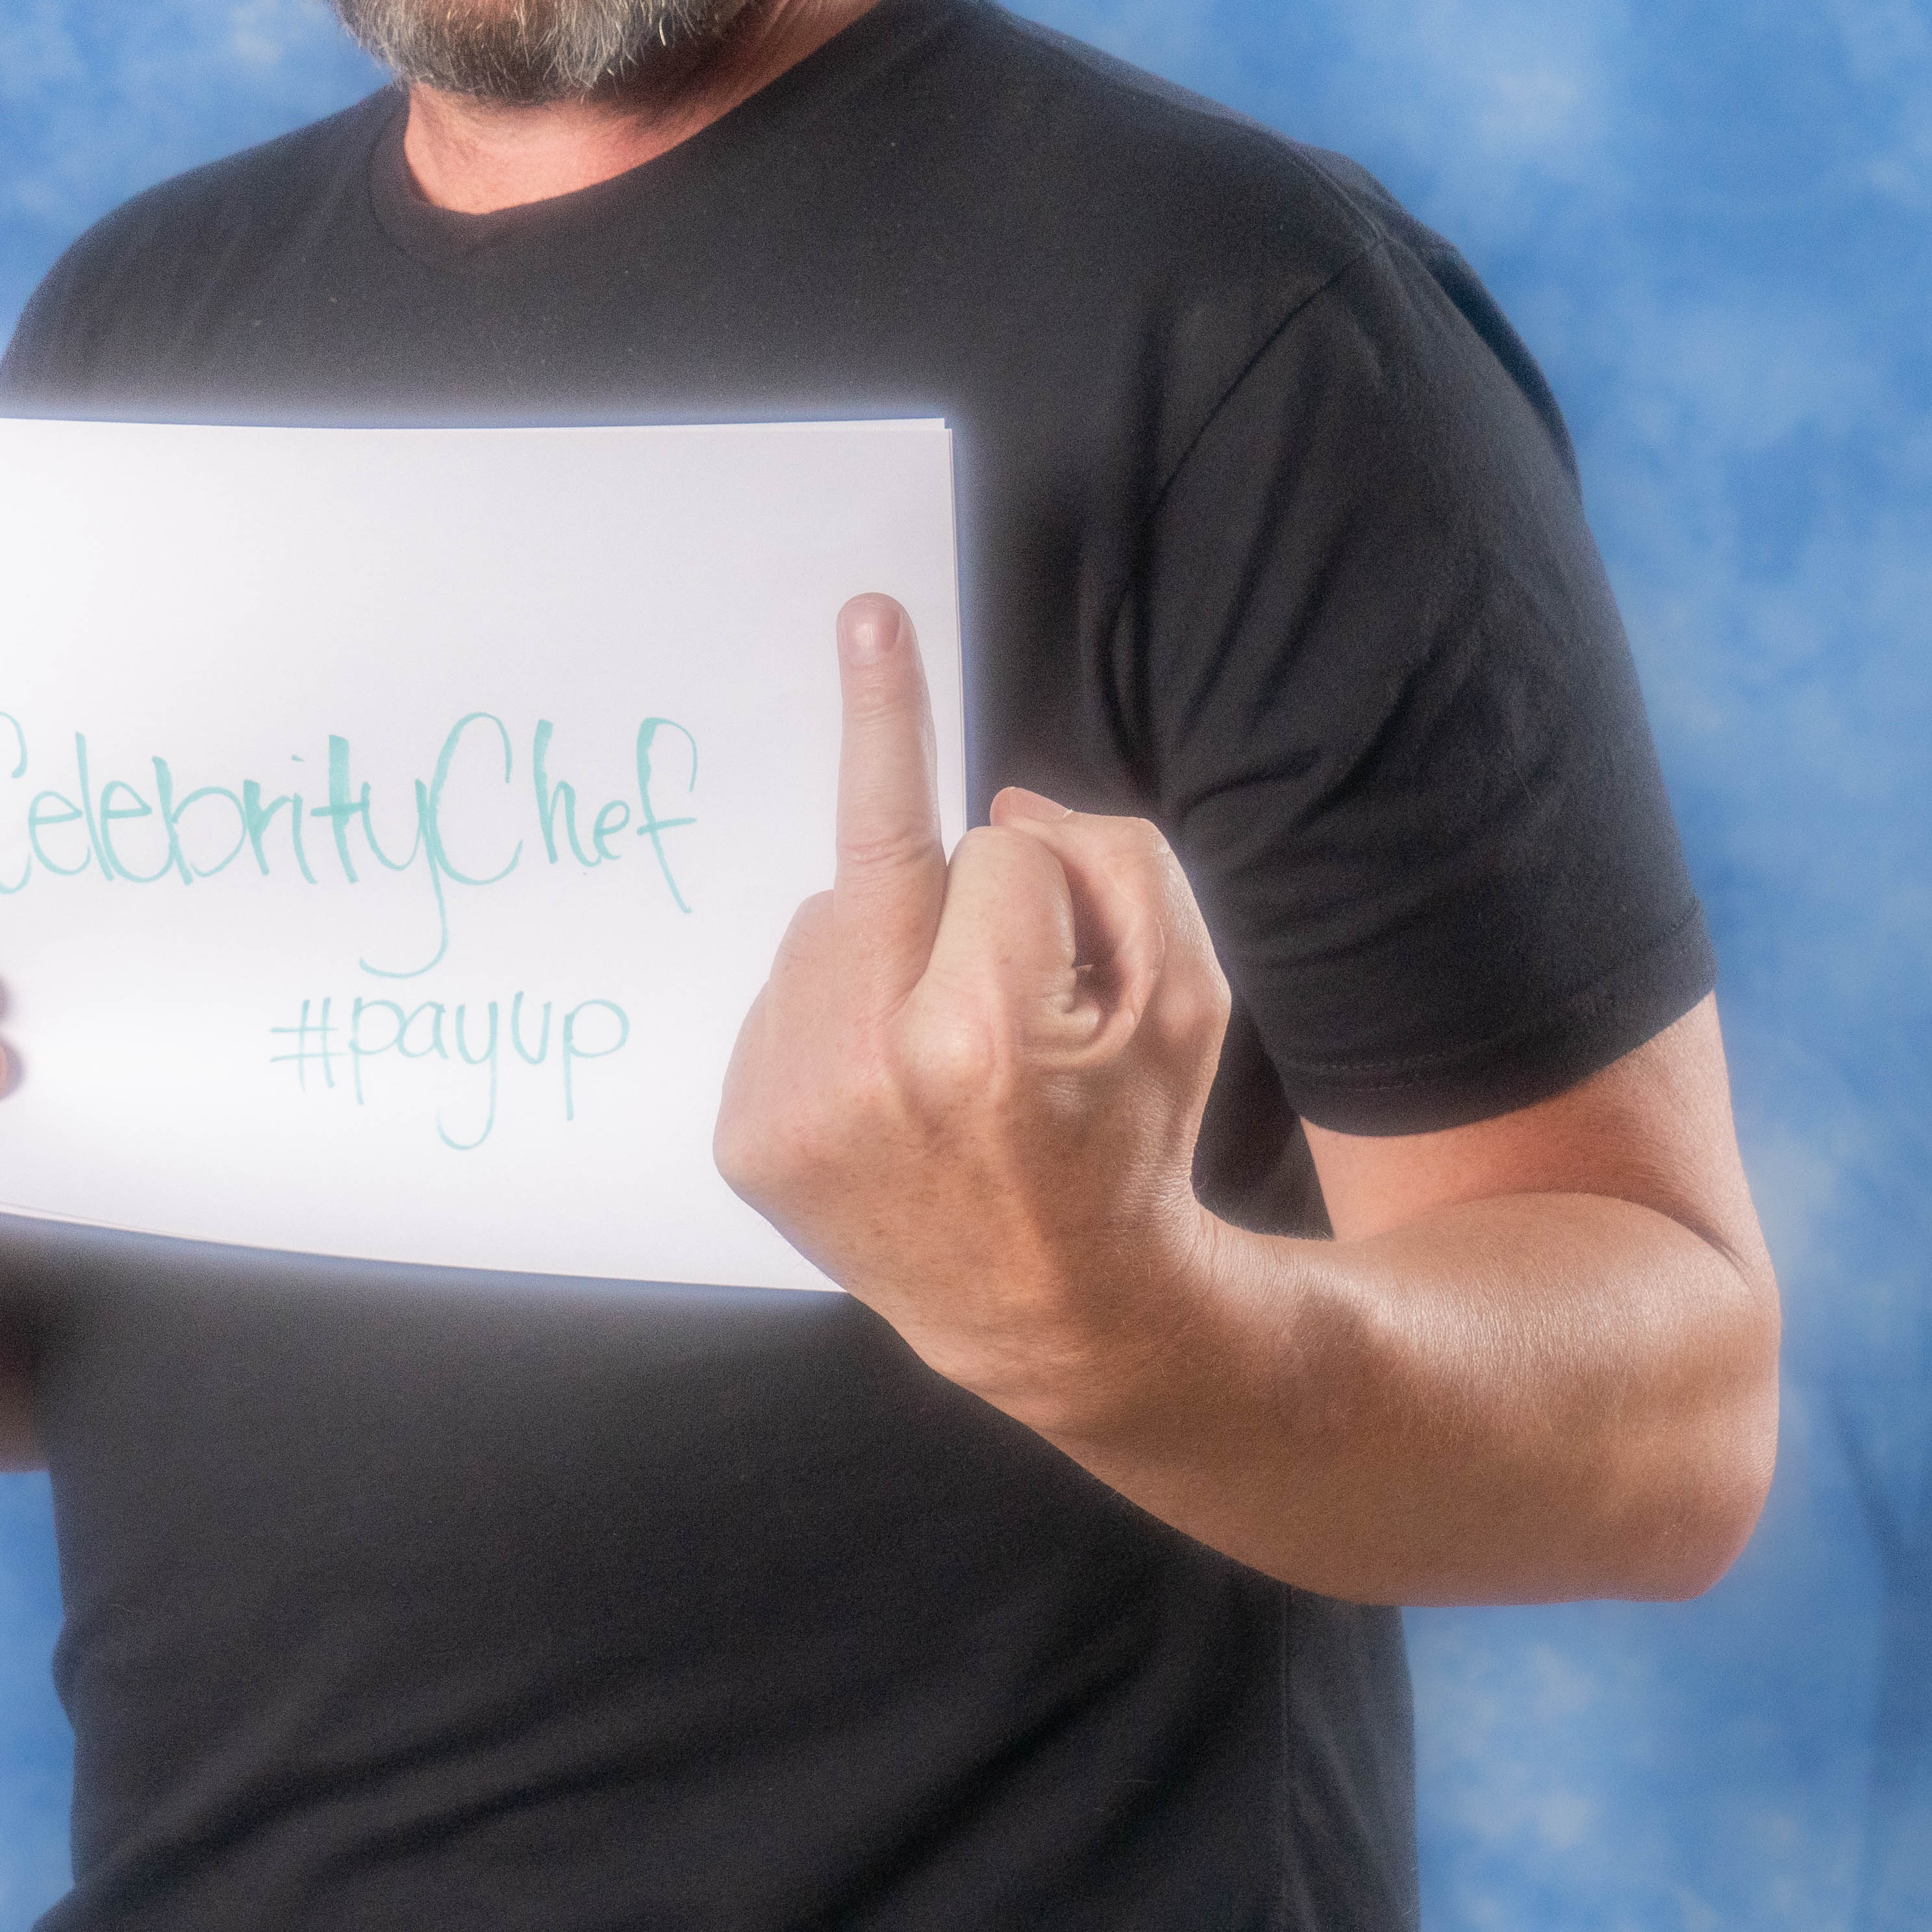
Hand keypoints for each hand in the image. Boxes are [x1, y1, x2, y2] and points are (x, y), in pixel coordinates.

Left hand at [713, 595, 1235, 1419]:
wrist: (1058, 1315)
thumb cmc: (1129, 1142)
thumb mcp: (1185, 998)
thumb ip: (1117, 863)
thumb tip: (996, 802)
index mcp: (980, 1039)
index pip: (995, 852)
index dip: (1045, 886)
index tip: (873, 616)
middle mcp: (866, 1073)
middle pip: (888, 869)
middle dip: (954, 902)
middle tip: (1003, 993)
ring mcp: (792, 1111)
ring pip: (823, 925)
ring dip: (887, 953)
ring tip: (949, 1060)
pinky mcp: (746, 1137)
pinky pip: (783, 996)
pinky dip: (839, 1013)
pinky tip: (894, 1090)